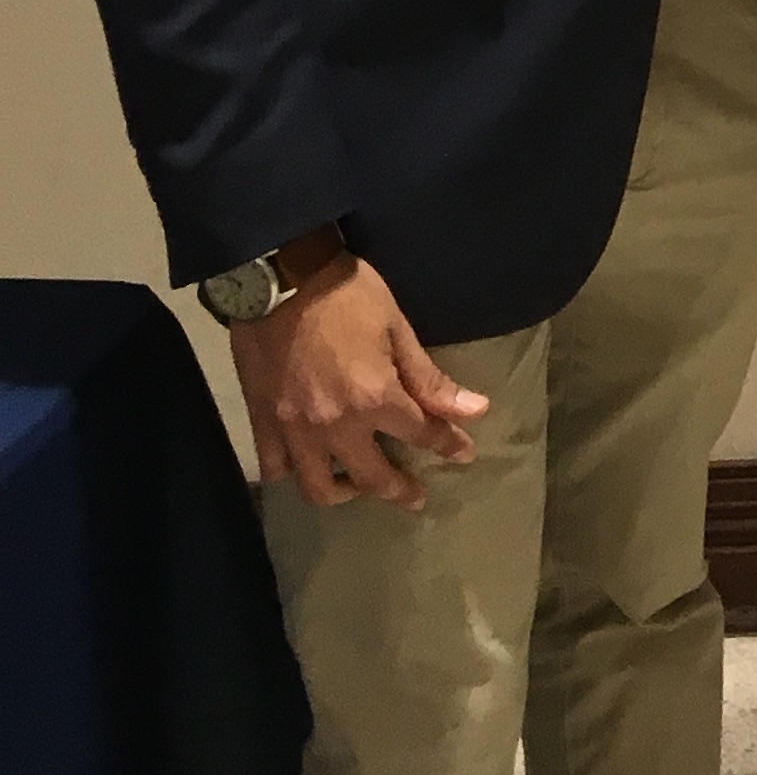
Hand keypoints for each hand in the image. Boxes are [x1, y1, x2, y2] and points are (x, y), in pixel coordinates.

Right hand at [232, 251, 488, 507]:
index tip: (463, 454)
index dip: (448, 445)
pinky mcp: (263, 421)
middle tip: (415, 497)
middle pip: (372, 477)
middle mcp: (336, 426)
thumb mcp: (396, 328)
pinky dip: (292, 474)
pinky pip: (275, 467)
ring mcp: (295, 430)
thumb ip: (430, 379)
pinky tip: (307, 466)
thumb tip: (476, 410)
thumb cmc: (346, 294)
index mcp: (375, 399)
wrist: (279, 277)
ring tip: (357, 485)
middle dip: (400, 491)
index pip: (422, 435)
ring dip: (344, 493)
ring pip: (318, 487)